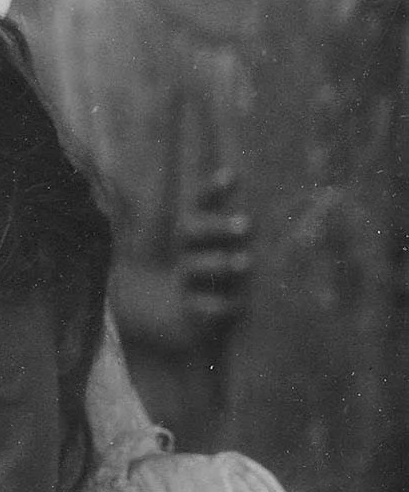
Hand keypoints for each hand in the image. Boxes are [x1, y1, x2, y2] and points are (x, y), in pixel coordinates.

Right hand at [173, 168, 251, 334]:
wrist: (185, 317)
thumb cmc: (219, 271)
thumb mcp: (228, 249)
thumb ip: (244, 230)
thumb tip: (307, 209)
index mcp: (197, 231)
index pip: (200, 203)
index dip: (213, 188)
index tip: (233, 174)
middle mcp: (187, 252)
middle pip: (191, 233)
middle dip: (218, 227)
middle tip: (248, 223)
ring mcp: (186, 281)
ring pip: (196, 268)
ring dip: (221, 263)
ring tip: (246, 262)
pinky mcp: (191, 311)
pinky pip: (202, 307)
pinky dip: (220, 305)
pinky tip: (240, 305)